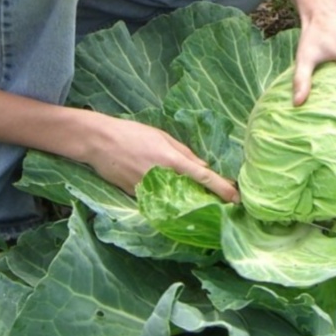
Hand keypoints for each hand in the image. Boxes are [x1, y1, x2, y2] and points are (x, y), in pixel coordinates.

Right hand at [81, 114, 239, 202]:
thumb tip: (203, 167)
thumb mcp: (161, 136)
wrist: (99, 142)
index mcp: (171, 159)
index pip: (203, 176)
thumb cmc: (131, 133)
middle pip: (192, 194)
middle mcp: (162, 177)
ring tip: (199, 201)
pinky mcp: (136, 197)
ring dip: (188, 202)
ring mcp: (148, 190)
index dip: (221, 188)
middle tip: (223, 202)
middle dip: (207, 198)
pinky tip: (173, 200)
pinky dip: (168, 201)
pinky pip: (158, 202)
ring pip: (175, 201)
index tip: (236, 198)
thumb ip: (184, 152)